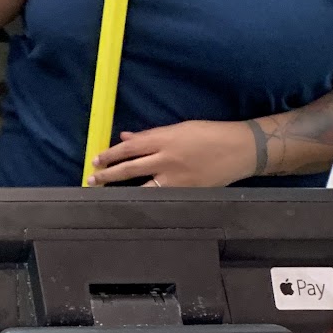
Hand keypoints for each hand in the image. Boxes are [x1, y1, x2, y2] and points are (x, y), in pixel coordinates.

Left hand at [88, 120, 258, 187]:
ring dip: (120, 190)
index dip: (110, 154)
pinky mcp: (185, 191)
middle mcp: (167, 159)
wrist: (241, 149)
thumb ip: (151, 135)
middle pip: (130, 168)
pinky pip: (159, 197)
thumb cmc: (210, 134)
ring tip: (103, 193)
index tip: (96, 159)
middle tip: (92, 178)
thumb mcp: (180, 129)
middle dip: (108, 174)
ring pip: (140, 186)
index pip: (130, 147)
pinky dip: (143, 199)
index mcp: (166, 139)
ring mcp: (175, 178)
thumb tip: (125, 137)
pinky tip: (130, 203)